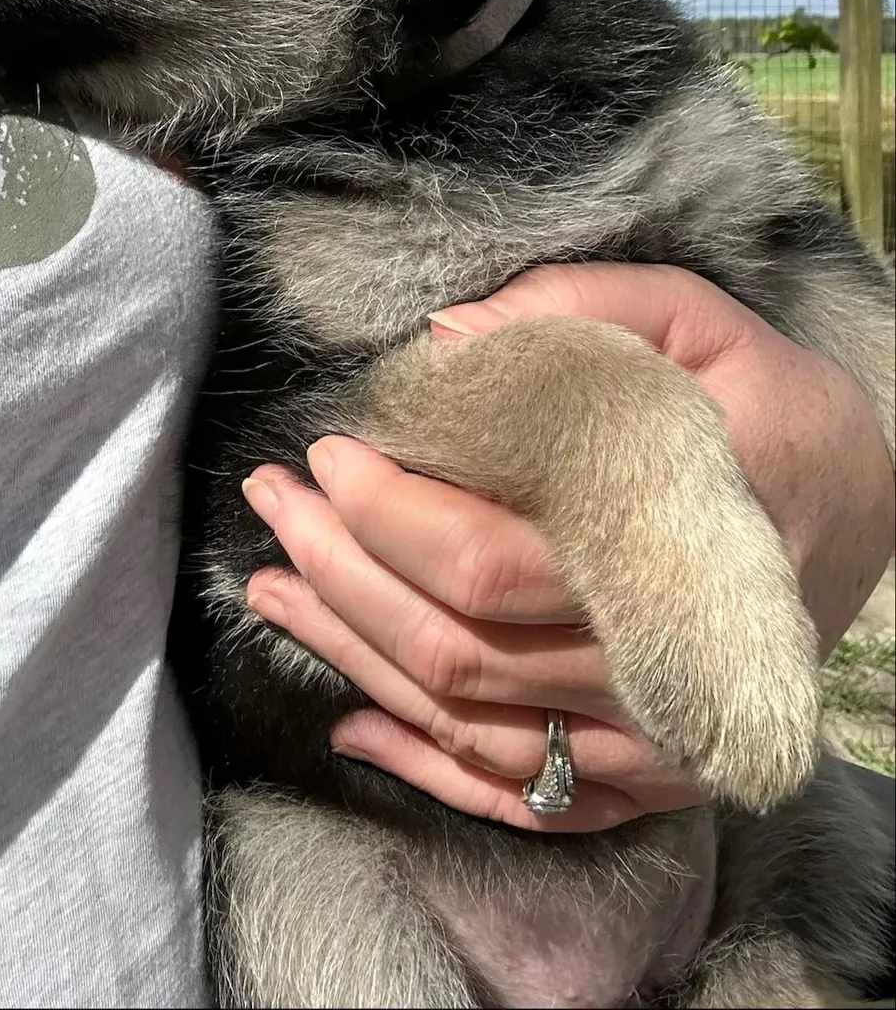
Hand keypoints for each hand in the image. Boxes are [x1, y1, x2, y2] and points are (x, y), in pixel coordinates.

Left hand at [242, 262, 892, 830]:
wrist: (866, 506)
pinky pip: (523, 796)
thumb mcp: (694, 318)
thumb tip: (440, 341)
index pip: (489, 560)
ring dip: (352, 658)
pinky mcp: (654, 775)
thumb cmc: (766, 402)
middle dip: (339, 574)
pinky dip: (426, 767)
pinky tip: (351, 724)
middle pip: (458, 649)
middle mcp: (660, 660)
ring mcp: (657, 735)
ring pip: (469, 726)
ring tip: (272, 589)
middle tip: (274, 502)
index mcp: (670, 537)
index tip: (326, 452)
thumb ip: (574, 313)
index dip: (386, 517)